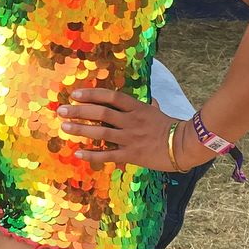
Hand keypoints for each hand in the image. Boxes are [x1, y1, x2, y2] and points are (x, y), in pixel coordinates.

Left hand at [58, 88, 210, 171]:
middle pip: (101, 112)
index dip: (92, 94)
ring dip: (81, 129)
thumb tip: (151, 101)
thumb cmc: (173, 127)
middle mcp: (131, 121)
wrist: (186, 145)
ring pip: (101, 132)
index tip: (75, 94)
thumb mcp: (159, 112)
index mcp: (137, 108)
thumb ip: (151, 107)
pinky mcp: (132, 155)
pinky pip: (108, 155)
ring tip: (64, 127)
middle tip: (62, 110)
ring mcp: (131, 138)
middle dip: (79, 111)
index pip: (111, 97)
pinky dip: (92, 154)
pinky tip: (78, 153)